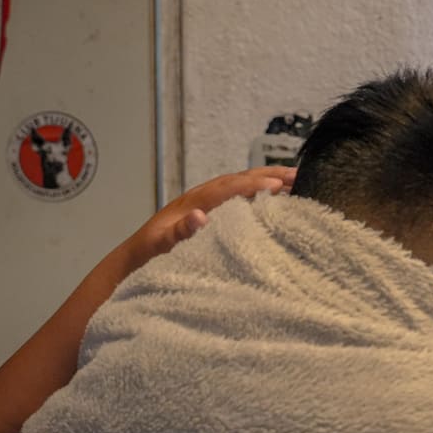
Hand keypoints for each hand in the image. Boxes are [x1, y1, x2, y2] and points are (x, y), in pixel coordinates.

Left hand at [132, 166, 294, 261]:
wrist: (133, 257)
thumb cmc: (147, 253)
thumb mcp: (158, 246)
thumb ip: (177, 232)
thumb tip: (201, 216)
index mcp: (191, 202)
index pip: (227, 188)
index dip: (252, 185)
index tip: (277, 185)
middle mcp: (201, 197)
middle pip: (239, 179)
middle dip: (268, 175)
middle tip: (299, 175)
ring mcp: (205, 201)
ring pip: (241, 184)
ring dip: (267, 180)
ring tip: (295, 181)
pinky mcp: (209, 210)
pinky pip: (238, 195)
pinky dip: (258, 191)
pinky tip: (274, 197)